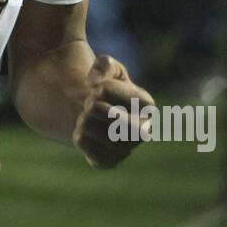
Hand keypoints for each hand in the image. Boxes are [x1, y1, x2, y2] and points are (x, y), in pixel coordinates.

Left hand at [72, 54, 155, 168]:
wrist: (94, 115)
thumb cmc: (105, 90)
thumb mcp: (108, 68)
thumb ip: (104, 64)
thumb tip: (94, 81)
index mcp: (147, 105)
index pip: (106, 89)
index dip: (98, 87)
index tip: (102, 91)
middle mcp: (143, 131)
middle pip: (97, 109)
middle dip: (89, 104)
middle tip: (94, 107)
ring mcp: (126, 149)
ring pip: (87, 126)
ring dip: (83, 119)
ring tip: (92, 120)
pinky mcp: (109, 162)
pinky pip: (82, 143)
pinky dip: (79, 136)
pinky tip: (90, 135)